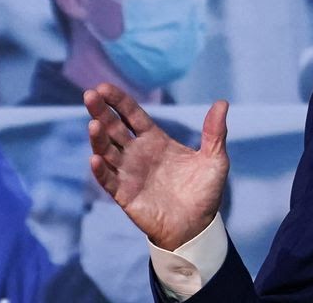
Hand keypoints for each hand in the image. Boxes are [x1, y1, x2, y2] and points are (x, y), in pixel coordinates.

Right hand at [85, 83, 228, 250]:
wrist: (198, 227)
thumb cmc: (204, 192)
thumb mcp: (214, 159)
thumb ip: (215, 132)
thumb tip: (222, 102)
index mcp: (154, 140)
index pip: (131, 115)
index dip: (118, 101)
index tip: (103, 87)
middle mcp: (137, 153)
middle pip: (113, 128)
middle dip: (101, 112)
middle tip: (90, 95)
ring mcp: (129, 173)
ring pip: (107, 151)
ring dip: (98, 138)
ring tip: (94, 124)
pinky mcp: (125, 195)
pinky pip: (109, 180)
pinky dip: (101, 170)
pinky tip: (95, 158)